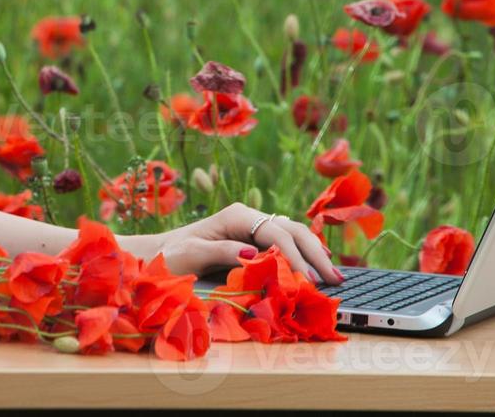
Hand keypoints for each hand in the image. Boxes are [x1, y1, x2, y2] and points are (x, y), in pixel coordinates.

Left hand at [151, 201, 343, 284]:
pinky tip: (319, 266)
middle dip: (315, 253)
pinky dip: (305, 254)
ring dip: (315, 253)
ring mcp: (253, 227)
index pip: (275, 233)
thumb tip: (254, 253)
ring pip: (294, 234)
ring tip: (335, 276)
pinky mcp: (255, 239)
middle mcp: (249, 217)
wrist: (159, 254)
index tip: (308, 279)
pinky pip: (287, 243)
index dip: (294, 256)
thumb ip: (222, 252)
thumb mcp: (192, 254)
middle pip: (292, 230)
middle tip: (334, 279)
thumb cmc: (172, 255)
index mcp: (236, 215)